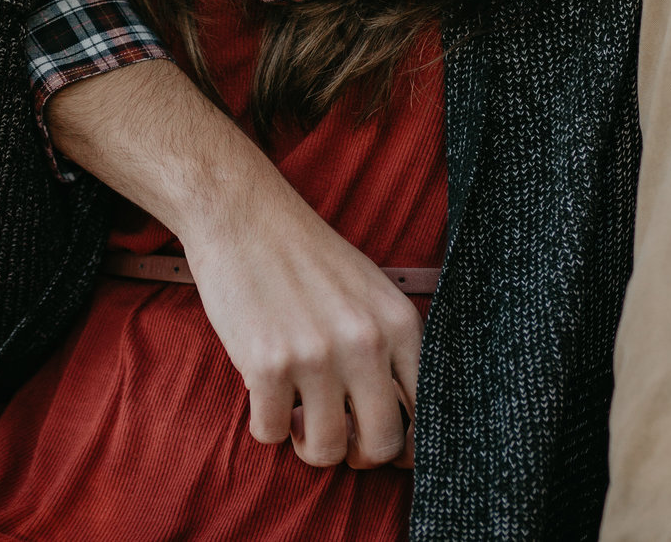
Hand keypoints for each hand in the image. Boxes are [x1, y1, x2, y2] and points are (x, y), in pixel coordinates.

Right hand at [180, 178, 421, 469]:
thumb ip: (392, 348)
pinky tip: (264, 396)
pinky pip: (271, 434)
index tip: (380, 443)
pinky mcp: (267, 364)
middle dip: (357, 455)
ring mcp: (317, 355)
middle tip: (335, 437)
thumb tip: (406, 426)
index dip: (407, 446)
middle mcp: (365, 342)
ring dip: (307, 445)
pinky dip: (266, 426)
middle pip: (382, 445)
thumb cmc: (305, 257)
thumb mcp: (370, 293)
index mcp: (398, 324)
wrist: (243, 215)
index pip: (427, 415)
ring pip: (327, 450)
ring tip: (295, 417)